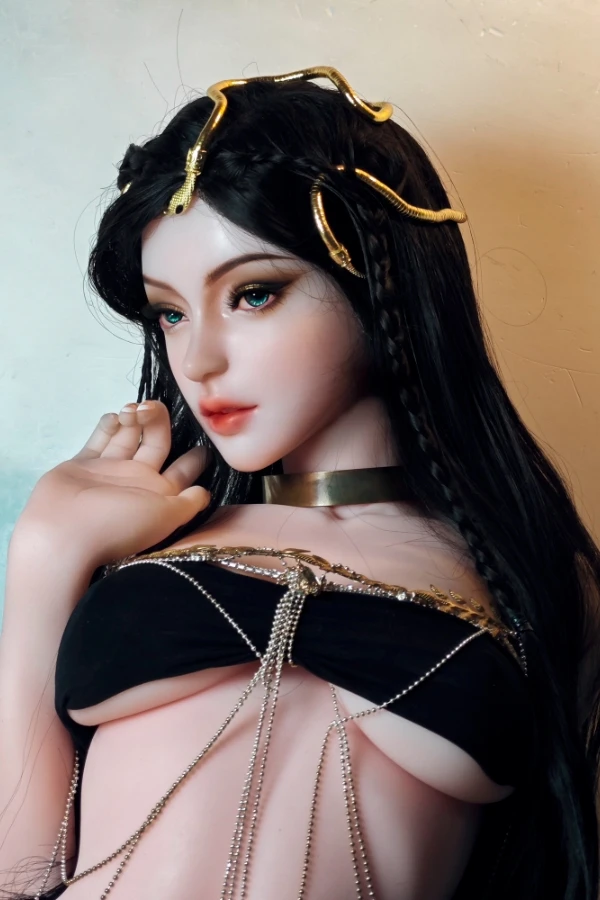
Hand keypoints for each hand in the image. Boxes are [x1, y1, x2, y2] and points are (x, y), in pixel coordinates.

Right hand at [17, 401, 209, 568]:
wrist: (65, 533)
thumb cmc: (118, 525)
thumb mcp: (166, 516)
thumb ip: (189, 503)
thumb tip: (206, 492)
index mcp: (160, 493)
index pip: (184, 469)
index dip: (195, 455)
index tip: (203, 438)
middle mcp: (137, 480)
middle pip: (156, 442)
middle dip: (158, 422)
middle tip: (151, 408)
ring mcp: (109, 470)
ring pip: (128, 436)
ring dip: (134, 418)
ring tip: (132, 410)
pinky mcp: (83, 464)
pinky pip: (99, 439)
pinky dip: (108, 425)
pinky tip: (114, 417)